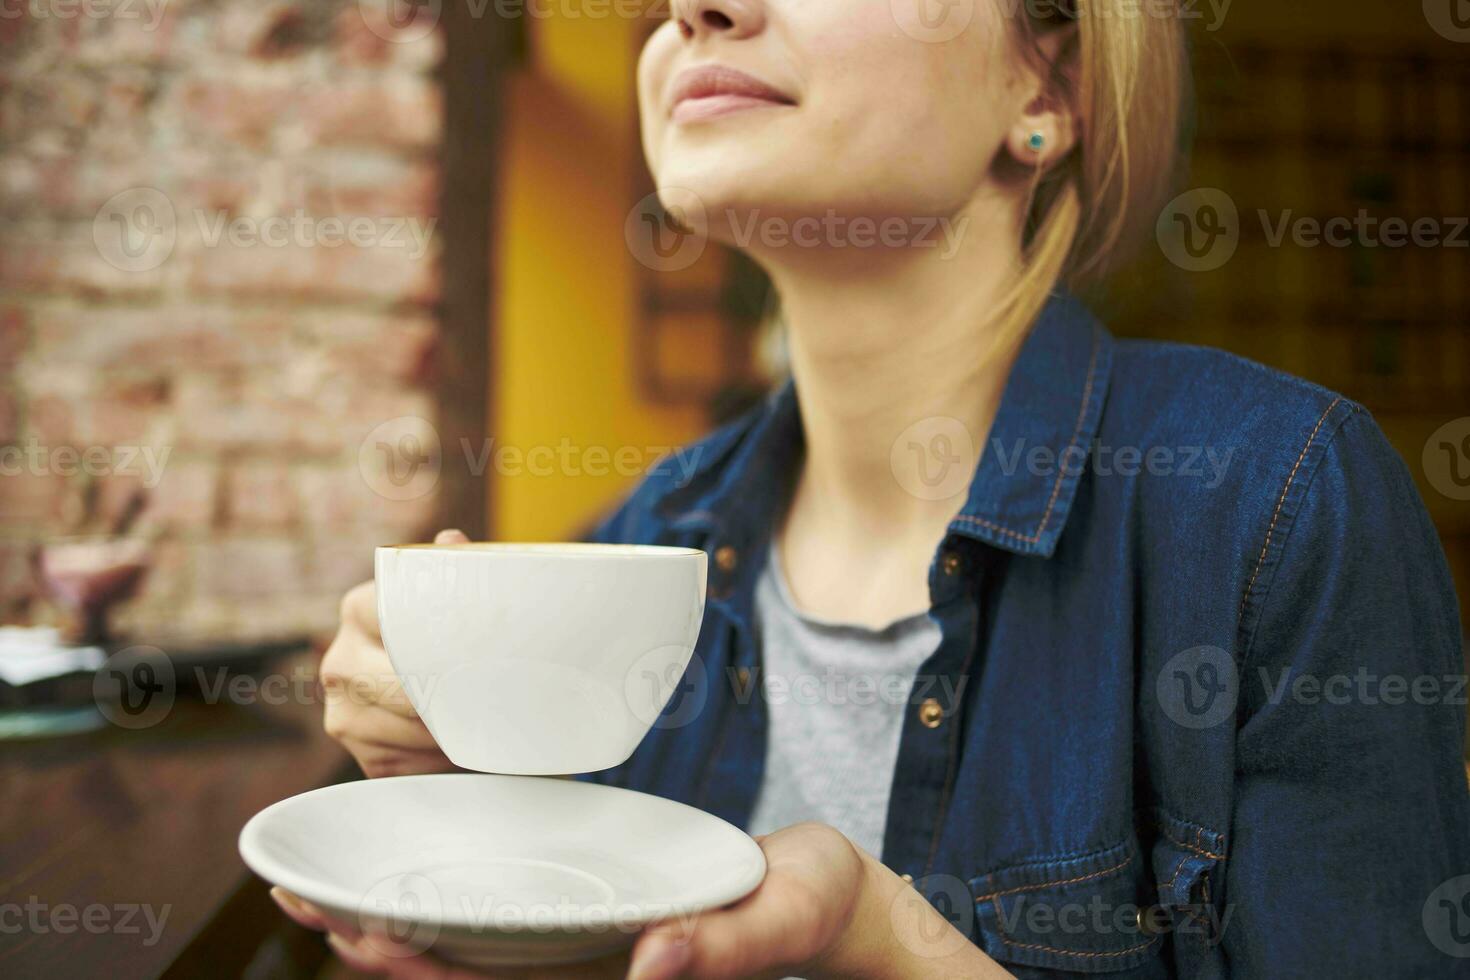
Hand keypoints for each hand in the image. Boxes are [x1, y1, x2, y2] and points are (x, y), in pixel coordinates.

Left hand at [273, 824, 872, 978]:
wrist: (830, 895)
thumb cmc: (811, 911)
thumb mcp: (778, 922)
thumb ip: (721, 947)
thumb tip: (653, 962)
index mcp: (614, 974)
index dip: (422, 966)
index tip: (355, 934)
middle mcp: (585, 962)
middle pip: (464, 963)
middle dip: (382, 938)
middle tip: (305, 900)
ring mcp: (585, 932)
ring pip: (473, 934)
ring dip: (399, 912)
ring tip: (322, 885)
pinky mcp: (593, 896)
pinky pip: (509, 898)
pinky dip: (452, 878)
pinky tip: (413, 851)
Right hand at [319, 528, 467, 776]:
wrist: (428, 673)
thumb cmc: (444, 627)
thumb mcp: (452, 591)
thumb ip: (456, 566)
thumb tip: (451, 541)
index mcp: (359, 608)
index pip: (397, 625)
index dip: (441, 643)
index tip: (475, 652)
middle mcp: (338, 660)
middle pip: (404, 687)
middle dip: (451, 694)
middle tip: (492, 694)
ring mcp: (341, 710)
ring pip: (409, 731)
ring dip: (451, 731)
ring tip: (483, 718)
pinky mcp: (358, 752)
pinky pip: (406, 764)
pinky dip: (440, 759)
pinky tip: (458, 743)